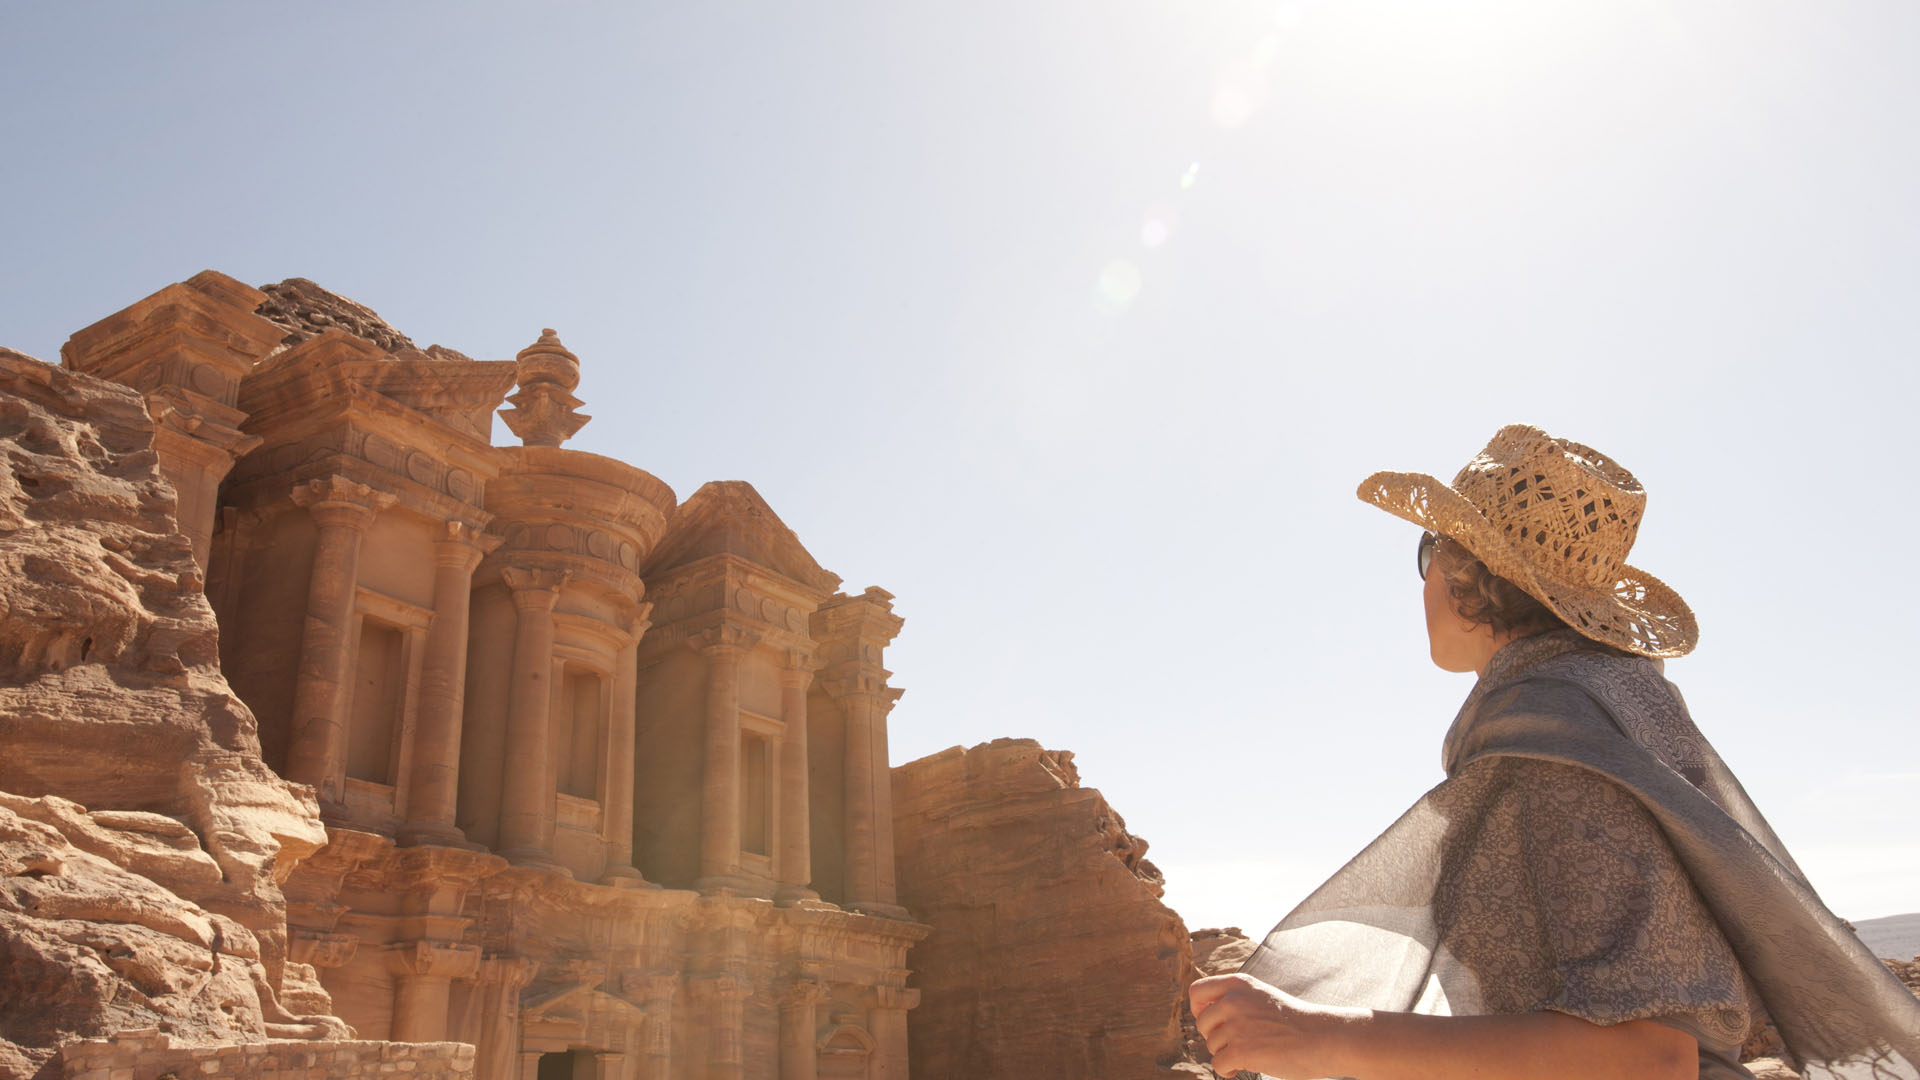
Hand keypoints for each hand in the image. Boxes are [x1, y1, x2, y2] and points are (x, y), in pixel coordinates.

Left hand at [1188, 973, 1361, 1078]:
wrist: (1323, 1037)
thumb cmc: (1294, 1021)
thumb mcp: (1262, 996)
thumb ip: (1235, 999)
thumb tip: (1204, 1014)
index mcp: (1238, 984)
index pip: (1196, 991)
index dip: (1199, 1009)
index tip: (1212, 1021)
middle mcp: (1233, 1000)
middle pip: (1202, 1022)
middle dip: (1214, 1036)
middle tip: (1234, 1043)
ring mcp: (1236, 1025)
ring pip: (1211, 1044)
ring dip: (1225, 1053)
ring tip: (1247, 1054)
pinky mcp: (1241, 1049)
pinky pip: (1217, 1064)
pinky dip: (1226, 1070)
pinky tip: (1240, 1068)